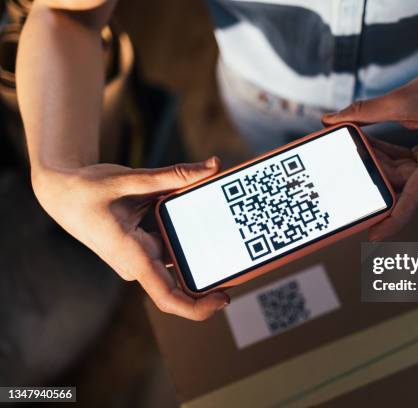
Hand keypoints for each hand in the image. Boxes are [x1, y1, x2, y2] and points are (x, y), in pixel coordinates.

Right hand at [31, 157, 229, 320]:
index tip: (224, 299)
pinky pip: (173, 248)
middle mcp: (138, 263)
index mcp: (132, 256)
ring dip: (203, 256)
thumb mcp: (130, 179)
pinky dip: (189, 238)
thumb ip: (174, 174)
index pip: (167, 296)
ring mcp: (141, 257)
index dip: (197, 307)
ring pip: (179, 263)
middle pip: (181, 283)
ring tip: (232, 238)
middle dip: (212, 278)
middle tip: (244, 262)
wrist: (60, 194)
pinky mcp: (144, 248)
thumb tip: (214, 165)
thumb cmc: (87, 190)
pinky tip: (207, 222)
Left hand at [322, 62, 417, 239]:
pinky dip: (387, 156)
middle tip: (346, 163)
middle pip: (403, 182)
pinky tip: (368, 146)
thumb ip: (367, 111)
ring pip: (401, 174)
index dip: (395, 218)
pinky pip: (406, 166)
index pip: (417, 195)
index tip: (373, 235)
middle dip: (374, 172)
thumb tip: (332, 119)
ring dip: (378, 161)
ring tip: (355, 146)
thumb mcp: (404, 97)